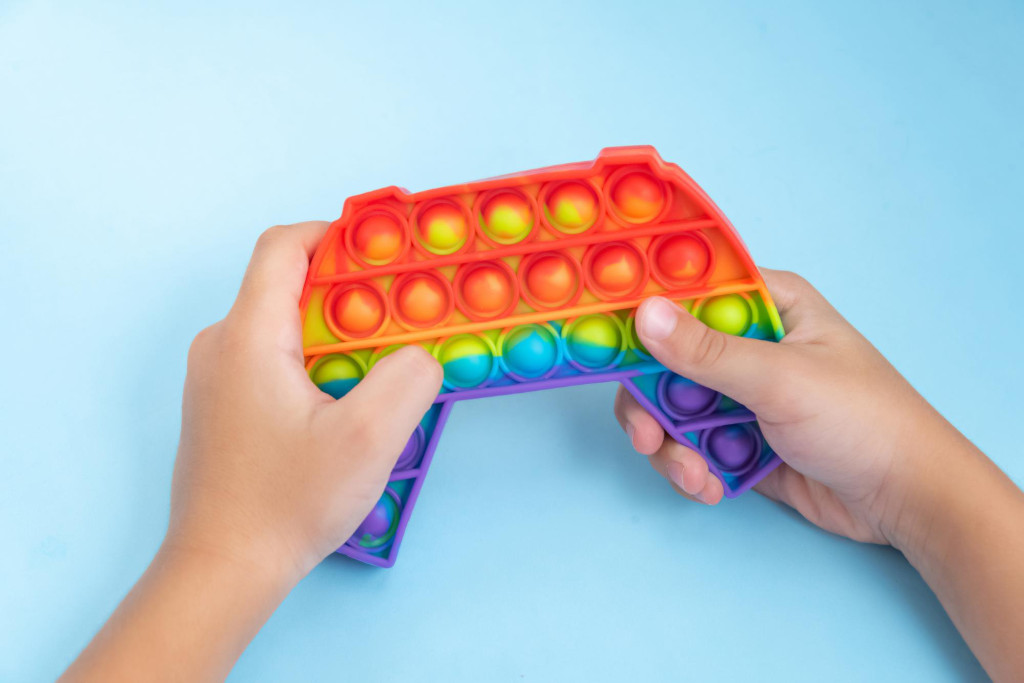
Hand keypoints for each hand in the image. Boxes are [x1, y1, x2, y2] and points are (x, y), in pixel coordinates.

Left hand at [62, 222, 442, 681]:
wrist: (222, 569)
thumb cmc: (285, 505)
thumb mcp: (368, 441)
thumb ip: (407, 380)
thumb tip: (420, 354)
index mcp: (248, 336)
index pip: (284, 247)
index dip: (336, 234)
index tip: (384, 251)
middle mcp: (221, 345)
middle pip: (288, 285)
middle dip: (350, 293)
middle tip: (399, 319)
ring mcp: (215, 377)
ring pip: (282, 325)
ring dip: (336, 333)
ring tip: (380, 367)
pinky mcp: (221, 406)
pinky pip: (271, 358)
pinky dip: (314, 361)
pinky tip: (343, 402)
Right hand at [615, 269, 1023, 679]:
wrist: (905, 500)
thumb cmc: (860, 420)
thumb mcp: (780, 379)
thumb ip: (707, 351)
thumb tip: (642, 312)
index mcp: (768, 304)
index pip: (690, 291)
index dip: (644, 312)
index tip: (604, 341)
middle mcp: (749, 343)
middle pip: (666, 358)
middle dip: (651, 404)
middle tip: (648, 436)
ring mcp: (742, 393)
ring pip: (672, 407)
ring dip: (671, 446)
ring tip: (693, 475)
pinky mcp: (739, 438)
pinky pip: (691, 444)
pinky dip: (690, 467)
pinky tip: (711, 487)